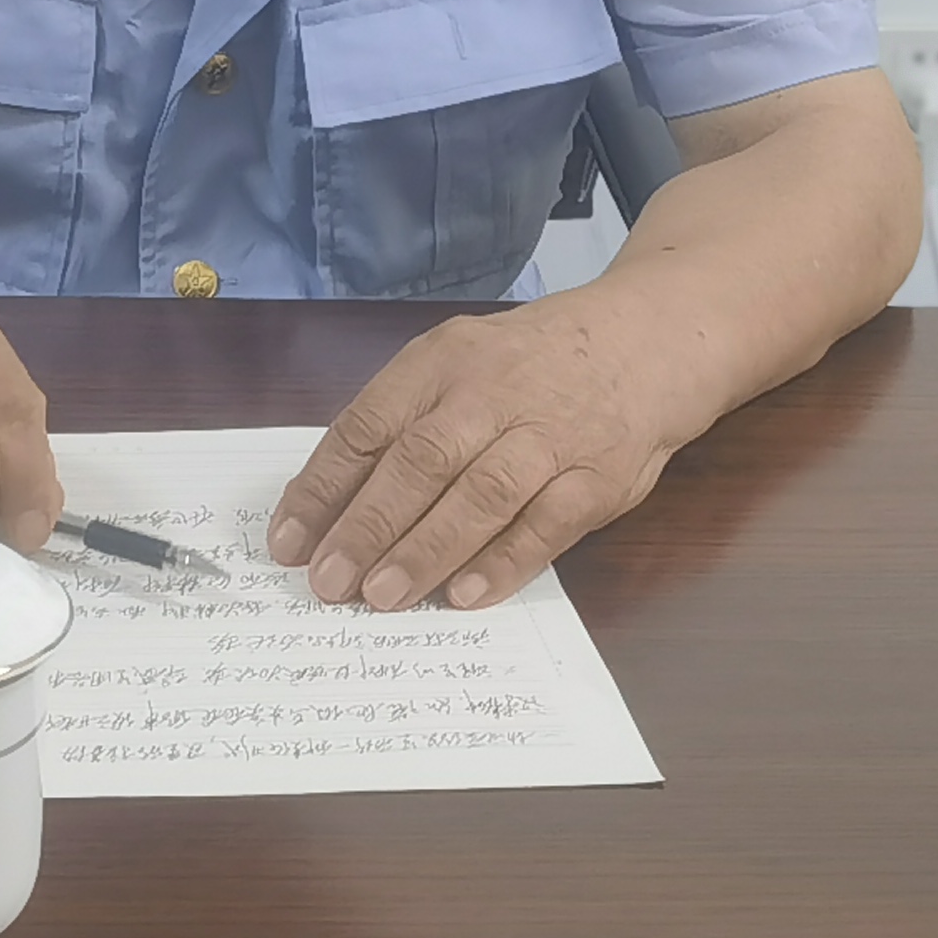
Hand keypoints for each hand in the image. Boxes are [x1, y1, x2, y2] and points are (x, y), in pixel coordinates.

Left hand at [265, 298, 695, 610]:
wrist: (648, 341)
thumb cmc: (531, 364)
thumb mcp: (459, 363)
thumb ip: (401, 423)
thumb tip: (328, 501)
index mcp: (443, 361)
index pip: (368, 425)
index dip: (323, 487)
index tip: (289, 541)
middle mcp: (493, 393)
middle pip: (420, 462)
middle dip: (368, 526)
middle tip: (328, 582)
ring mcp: (550, 434)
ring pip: (480, 495)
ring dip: (426, 550)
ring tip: (381, 596)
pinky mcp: (598, 475)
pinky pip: (546, 523)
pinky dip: (504, 562)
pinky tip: (463, 595)